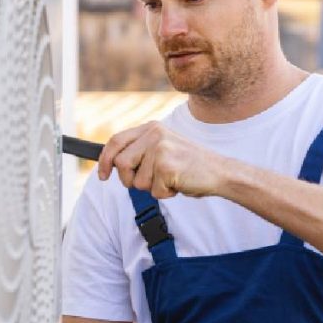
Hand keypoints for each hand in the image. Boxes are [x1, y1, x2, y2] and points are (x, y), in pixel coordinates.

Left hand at [97, 121, 227, 198]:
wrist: (219, 171)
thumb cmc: (189, 165)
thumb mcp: (162, 148)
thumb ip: (140, 151)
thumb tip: (111, 163)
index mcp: (151, 128)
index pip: (115, 141)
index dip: (105, 160)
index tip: (103, 176)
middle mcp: (154, 134)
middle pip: (121, 163)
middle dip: (130, 180)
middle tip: (150, 182)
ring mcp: (160, 149)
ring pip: (137, 181)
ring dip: (152, 188)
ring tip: (170, 179)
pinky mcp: (167, 166)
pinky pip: (154, 191)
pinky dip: (165, 194)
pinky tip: (178, 184)